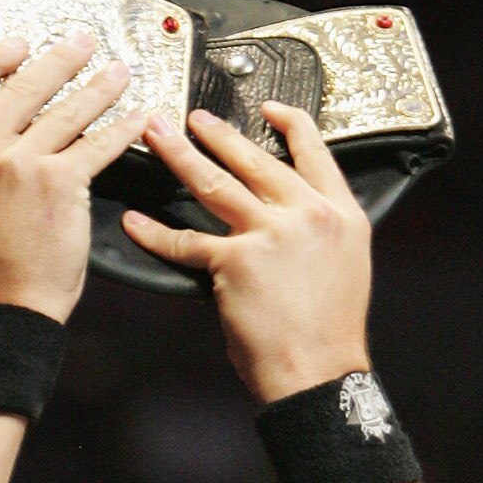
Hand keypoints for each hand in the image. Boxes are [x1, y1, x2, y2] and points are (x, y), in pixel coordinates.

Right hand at [0, 35, 148, 324]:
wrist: (3, 305)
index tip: (18, 46)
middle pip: (21, 86)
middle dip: (59, 59)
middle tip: (81, 43)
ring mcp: (17, 165)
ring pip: (65, 110)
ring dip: (98, 86)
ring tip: (118, 73)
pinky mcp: (58, 183)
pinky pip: (96, 144)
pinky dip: (121, 128)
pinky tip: (137, 118)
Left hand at [122, 104, 372, 402]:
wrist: (321, 375)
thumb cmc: (330, 331)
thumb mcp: (346, 264)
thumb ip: (319, 229)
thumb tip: (288, 214)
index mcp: (339, 213)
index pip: (314, 151)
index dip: (289, 122)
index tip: (268, 108)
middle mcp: (307, 215)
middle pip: (255, 159)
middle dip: (218, 133)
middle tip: (193, 116)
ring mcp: (270, 235)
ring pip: (216, 183)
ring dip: (180, 155)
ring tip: (157, 136)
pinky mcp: (236, 262)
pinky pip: (186, 241)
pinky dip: (156, 233)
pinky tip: (136, 222)